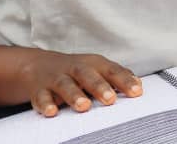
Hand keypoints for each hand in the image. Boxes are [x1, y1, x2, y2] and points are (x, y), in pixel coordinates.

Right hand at [18, 51, 141, 116]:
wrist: (38, 65)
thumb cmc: (77, 71)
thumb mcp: (97, 69)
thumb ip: (117, 77)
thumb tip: (138, 86)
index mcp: (94, 64)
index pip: (112, 71)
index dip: (124, 81)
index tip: (136, 92)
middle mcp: (75, 69)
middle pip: (87, 74)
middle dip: (99, 86)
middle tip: (110, 99)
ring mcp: (56, 78)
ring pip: (65, 84)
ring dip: (74, 94)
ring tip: (83, 106)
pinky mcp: (39, 89)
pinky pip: (41, 96)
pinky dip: (45, 104)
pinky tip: (52, 112)